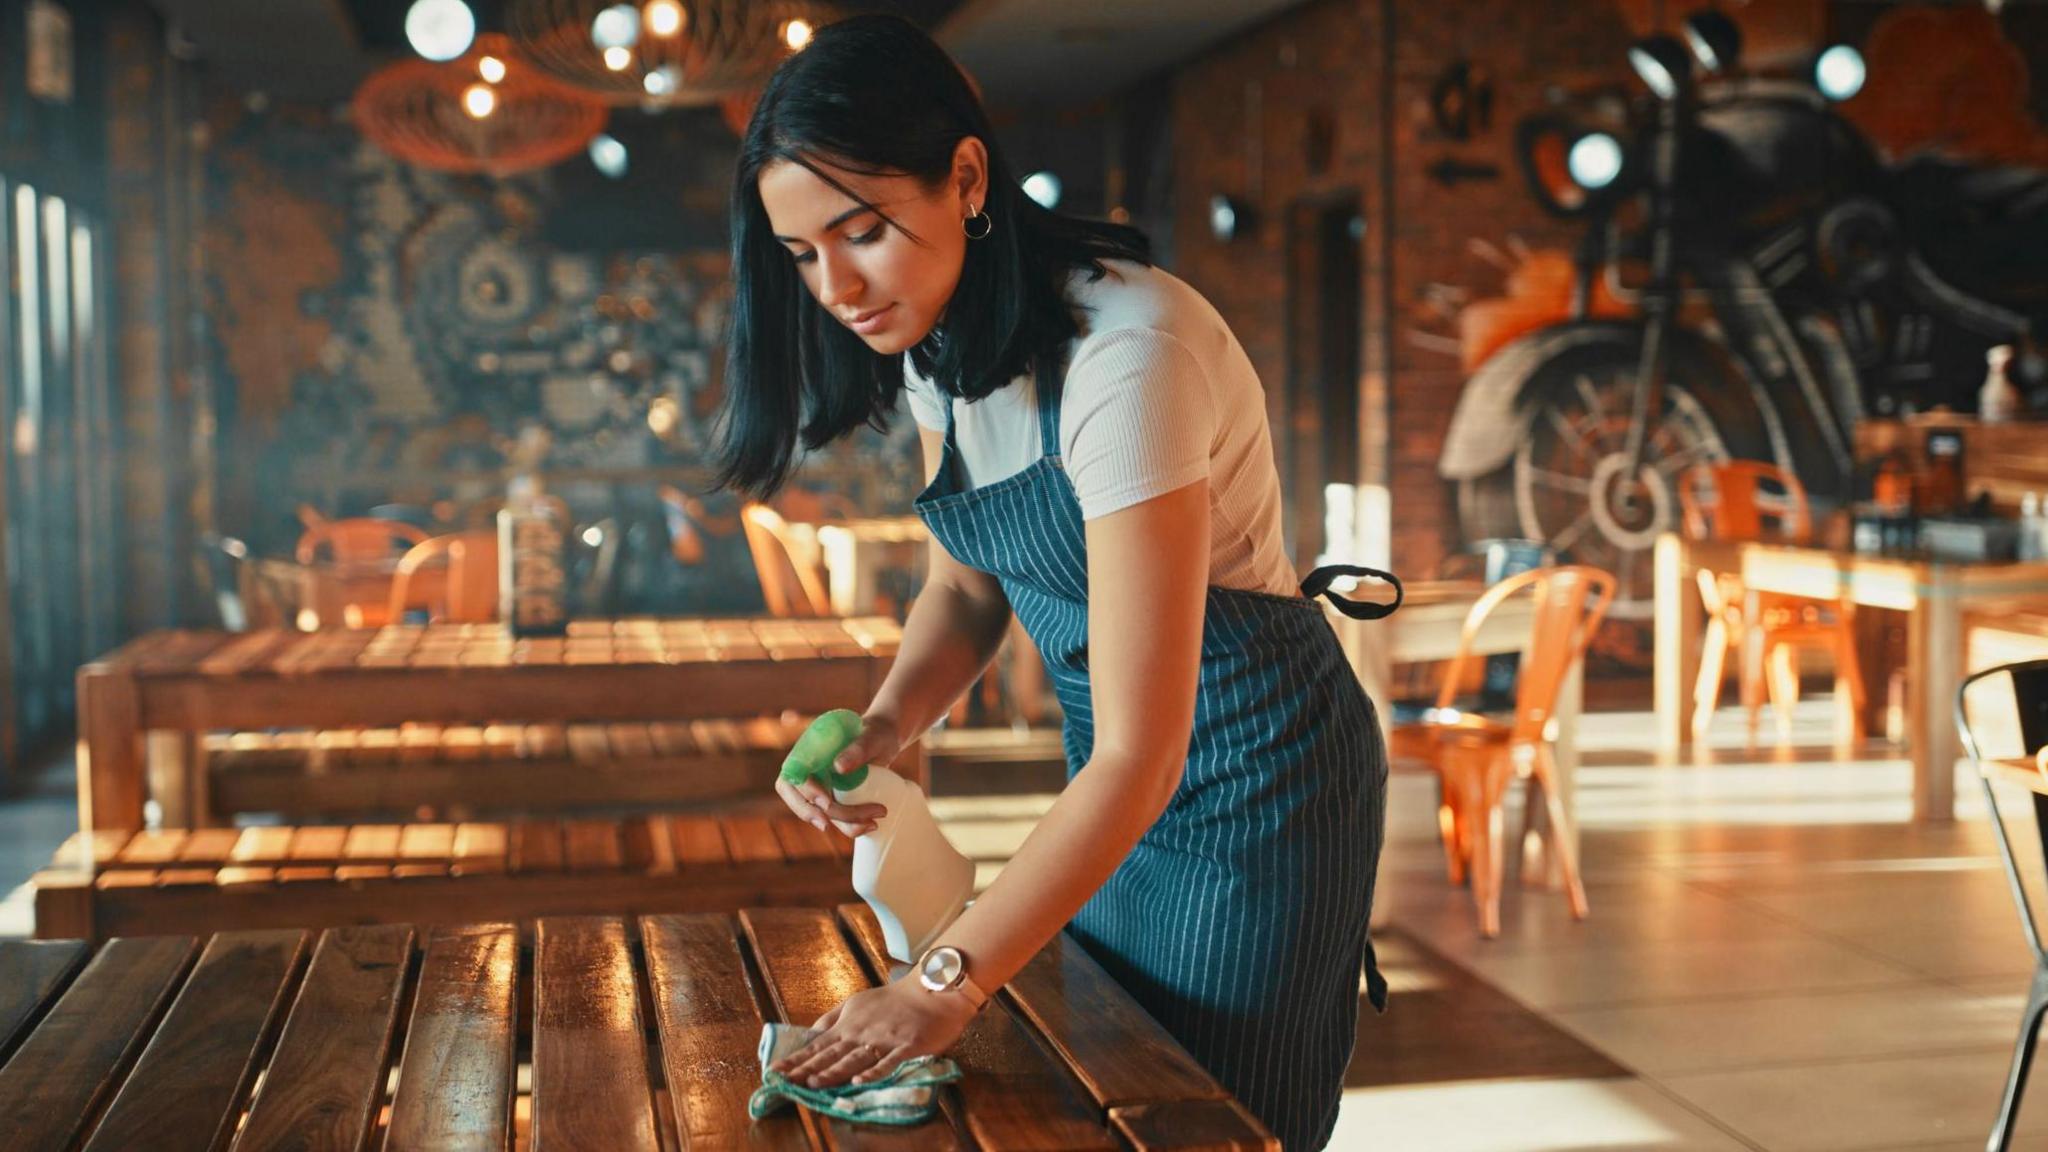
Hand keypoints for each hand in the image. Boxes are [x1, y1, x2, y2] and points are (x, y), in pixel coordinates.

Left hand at [770, 975, 977, 1087]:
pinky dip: (874, 1072)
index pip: (817, 1046)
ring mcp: (884, 1040)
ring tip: (815, 1082)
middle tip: (786, 1081)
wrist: (931, 992)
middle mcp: (861, 1033)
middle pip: (831, 1055)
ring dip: (834, 1071)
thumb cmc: (893, 1000)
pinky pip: (889, 1062)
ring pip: (855, 1059)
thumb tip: (809, 1035)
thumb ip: (832, 1019)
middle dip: (807, 1069)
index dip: (796, 1060)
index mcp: (848, 1025)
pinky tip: (861, 1081)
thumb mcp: (855, 1003)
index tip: (775, 1071)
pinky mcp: (906, 1047)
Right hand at [775, 713, 902, 836]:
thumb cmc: (876, 734)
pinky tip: (871, 825)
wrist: (885, 742)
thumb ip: (857, 749)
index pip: (793, 773)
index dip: (803, 790)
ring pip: (820, 813)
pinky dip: (851, 827)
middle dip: (810, 814)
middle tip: (828, 825)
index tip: (826, 802)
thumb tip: (838, 767)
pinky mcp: (834, 801)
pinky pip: (836, 819)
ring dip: (843, 823)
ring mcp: (821, 788)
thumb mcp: (871, 737)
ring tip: (873, 823)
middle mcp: (810, 771)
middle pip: (796, 797)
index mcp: (810, 750)